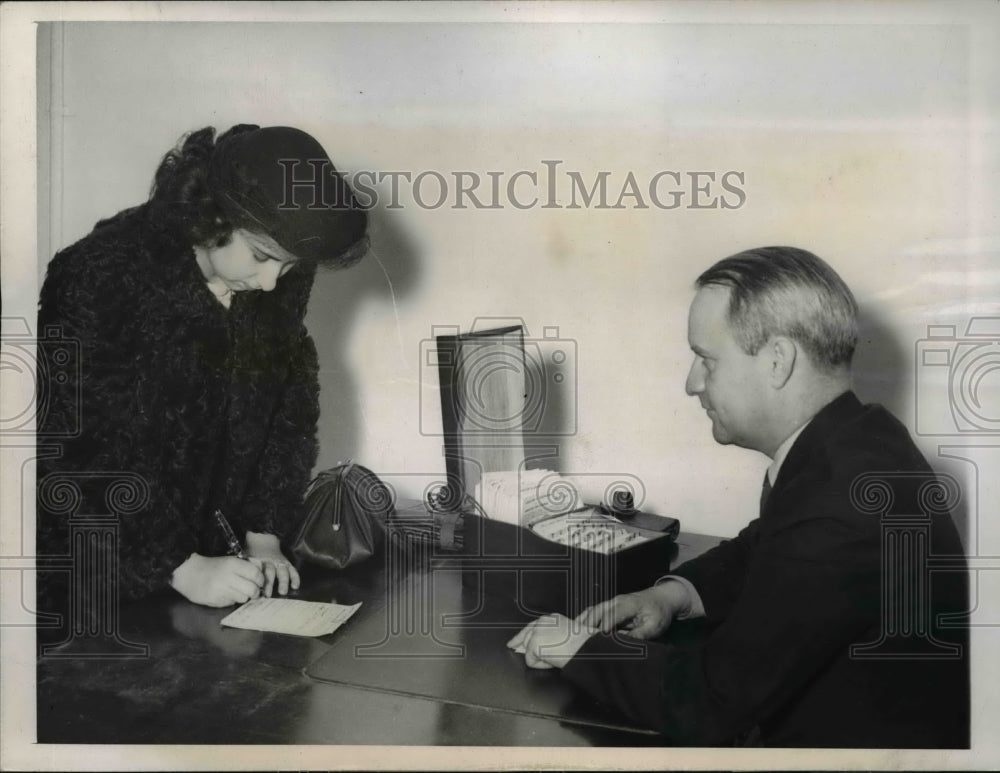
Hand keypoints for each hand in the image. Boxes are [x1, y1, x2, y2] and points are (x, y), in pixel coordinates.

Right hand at [170, 553, 264, 607]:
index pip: (256, 574)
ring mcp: (221, 589)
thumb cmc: (214, 567)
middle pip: (252, 589)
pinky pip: (232, 603)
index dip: (261, 580)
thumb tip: (263, 575)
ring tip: (237, 591)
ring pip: (243, 598)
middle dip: (255, 592)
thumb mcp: (230, 561)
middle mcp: (227, 576)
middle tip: (253, 591)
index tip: (259, 582)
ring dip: (244, 596)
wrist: (190, 573)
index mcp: (233, 564)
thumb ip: (246, 567)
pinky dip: (232, 600)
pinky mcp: (215, 600)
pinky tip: (225, 594)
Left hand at [245, 531, 299, 597]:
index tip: (257, 591)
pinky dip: (295, 578)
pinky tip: (295, 586)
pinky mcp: (287, 563)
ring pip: (282, 571)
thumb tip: (244, 591)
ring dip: (283, 582)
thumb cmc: (254, 558)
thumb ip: (247, 573)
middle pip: (270, 572)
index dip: (258, 582)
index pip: (258, 572)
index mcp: (258, 562)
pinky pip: (293, 570)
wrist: (263, 544)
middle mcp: (270, 562)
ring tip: (282, 592)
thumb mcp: (247, 562)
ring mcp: (279, 562)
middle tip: (268, 595)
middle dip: (270, 584)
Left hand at [506, 613, 594, 668]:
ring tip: (557, 657)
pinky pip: (531, 662)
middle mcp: (541, 622)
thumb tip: (542, 645)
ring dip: (541, 658)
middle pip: (525, 639)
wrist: (587, 648)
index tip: (512, 644)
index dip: (520, 638)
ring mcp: (536, 632)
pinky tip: (554, 661)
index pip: (530, 628)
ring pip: (528, 652)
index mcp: (550, 618)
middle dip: (532, 650)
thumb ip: (551, 635)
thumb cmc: (583, 643)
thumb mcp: (566, 634)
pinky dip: (542, 665)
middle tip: (545, 654)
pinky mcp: (534, 645)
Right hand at [575, 582, 690, 639]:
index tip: (596, 642)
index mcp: (627, 605)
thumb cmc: (658, 612)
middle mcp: (615, 601)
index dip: (602, 628)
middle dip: (587, 626)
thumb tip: (626, 644)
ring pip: (592, 610)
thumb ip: (641, 634)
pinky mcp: (609, 606)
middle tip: (579, 641)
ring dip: (583, 622)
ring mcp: (611, 602)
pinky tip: (576, 628)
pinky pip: (593, 611)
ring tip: (573, 636)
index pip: (611, 616)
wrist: (661, 599)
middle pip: (597, 612)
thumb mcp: (655, 626)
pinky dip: (584, 618)